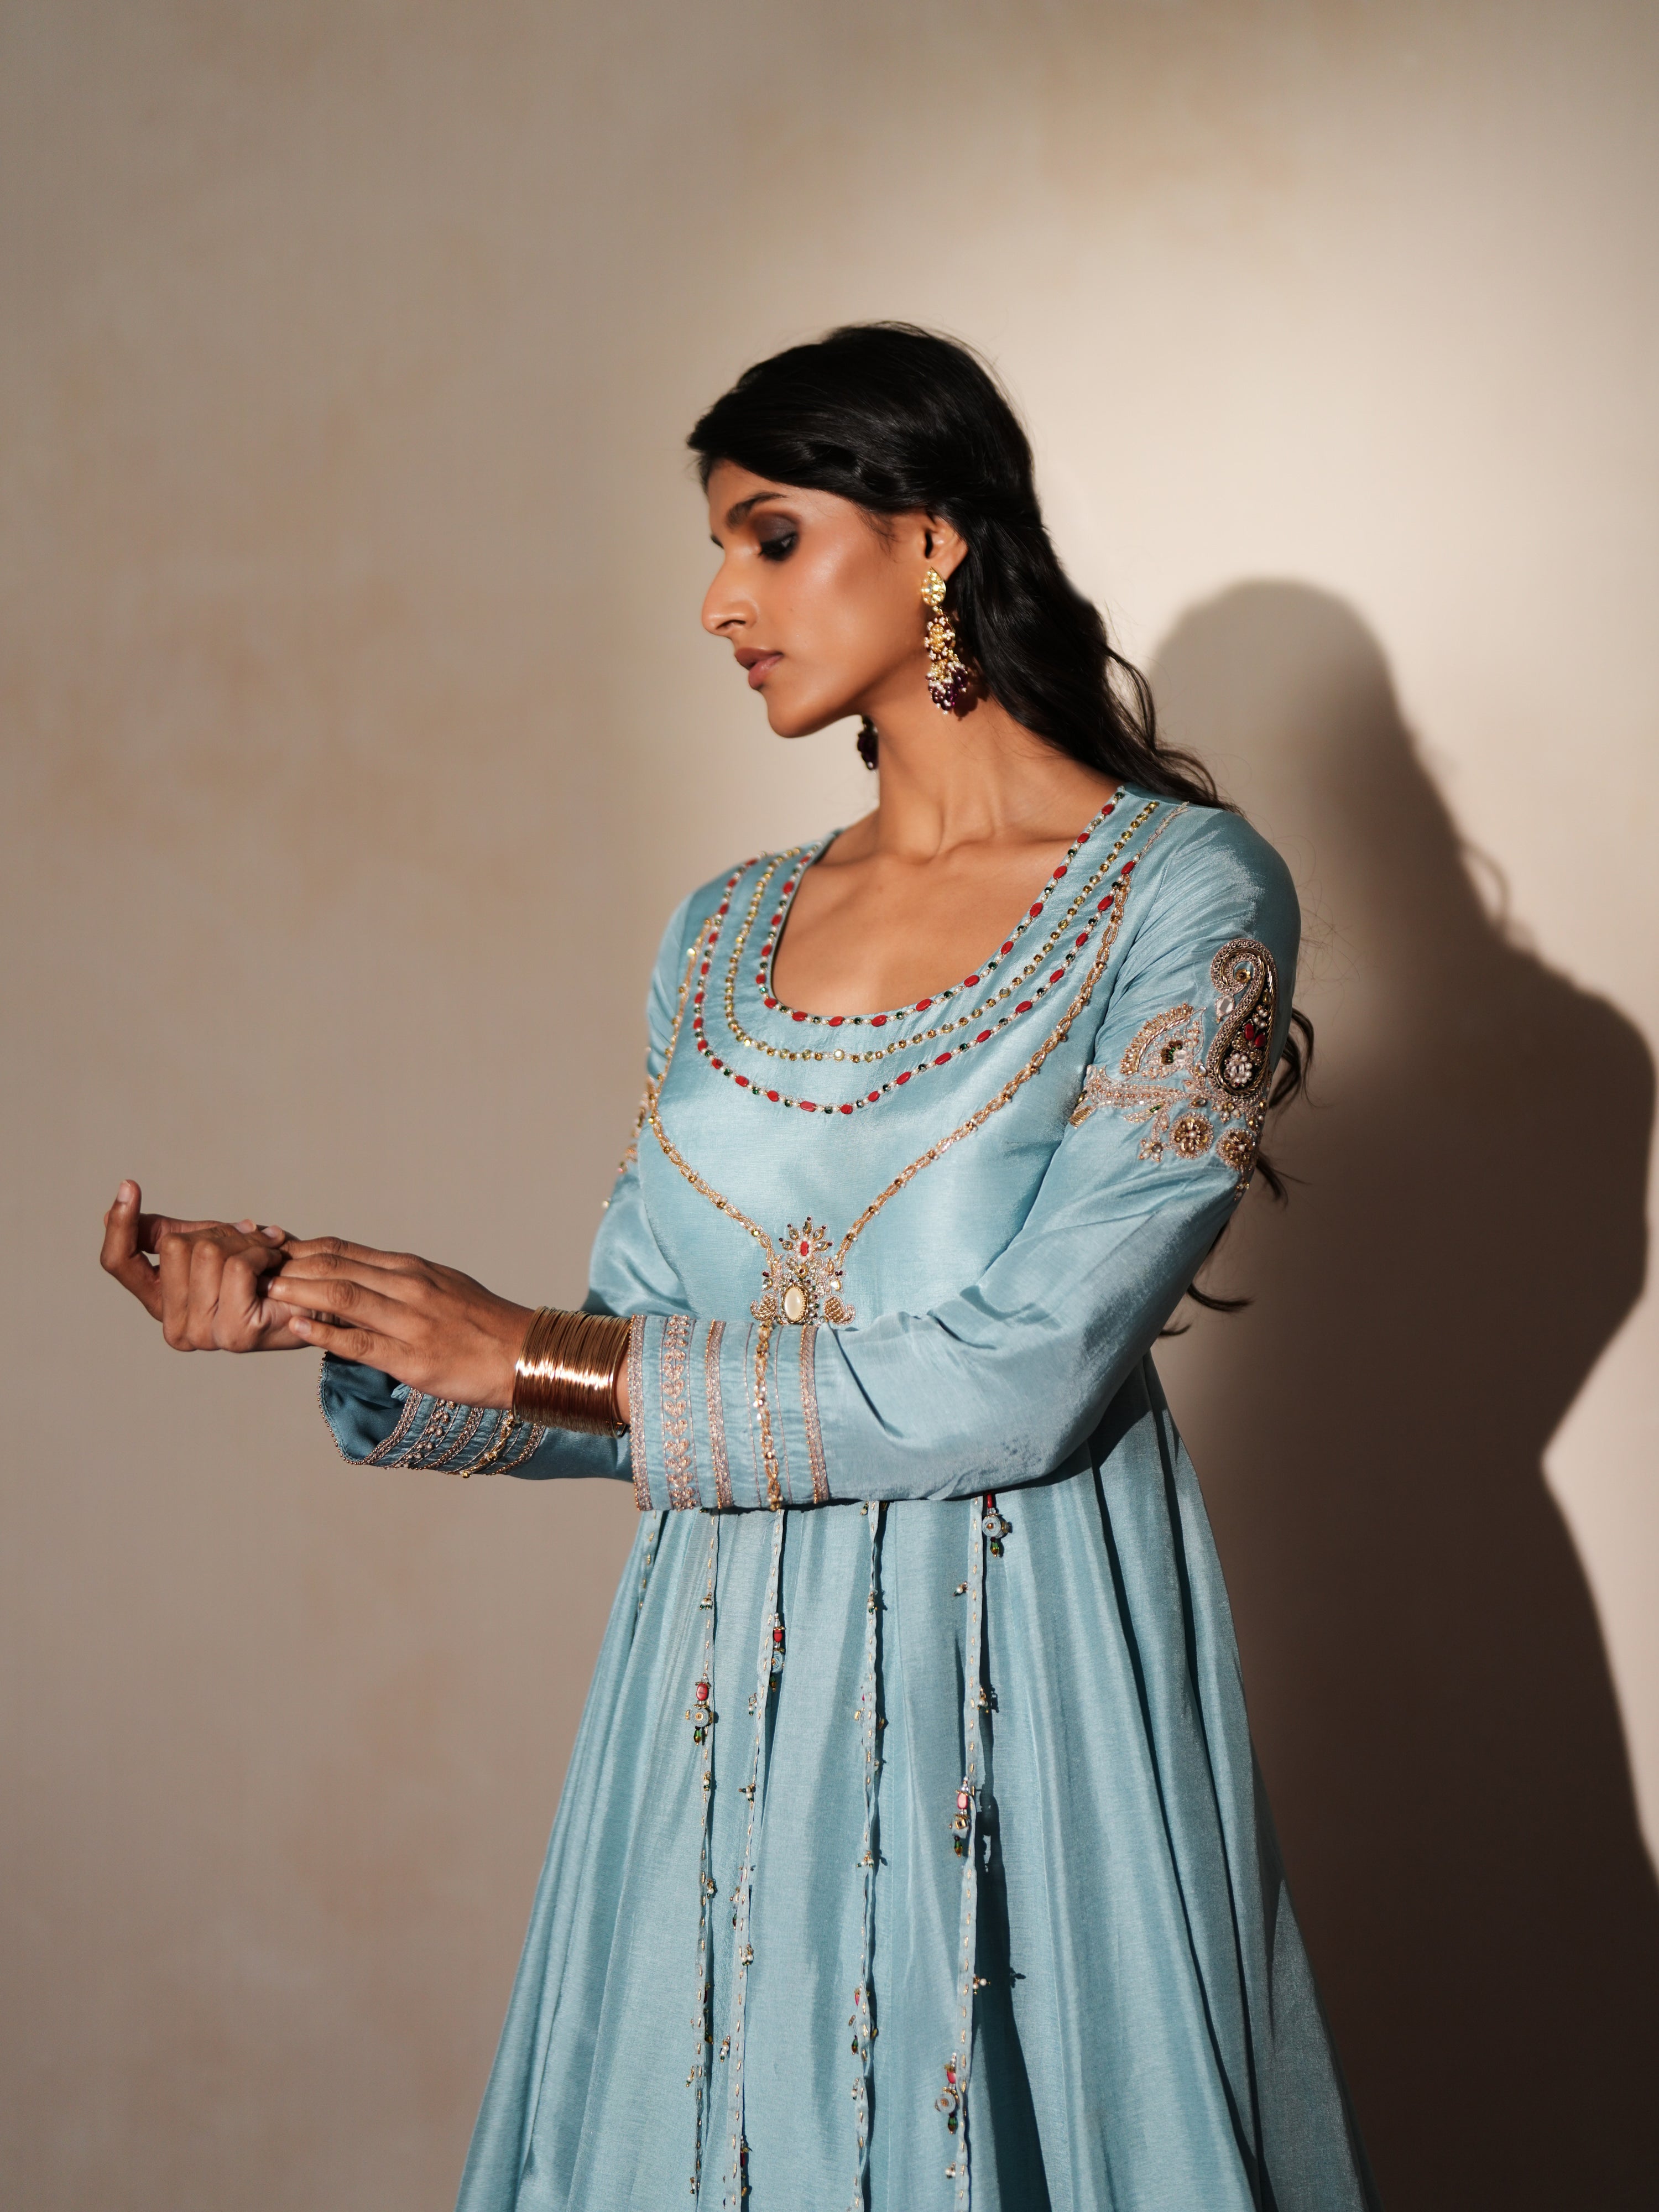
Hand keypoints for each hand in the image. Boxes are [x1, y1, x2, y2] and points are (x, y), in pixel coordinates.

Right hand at [100, 1179, 309, 1350]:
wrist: (318, 1299)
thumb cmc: (264, 1271)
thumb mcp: (210, 1245)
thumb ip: (166, 1234)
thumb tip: (111, 1214)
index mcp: (161, 1305)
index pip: (119, 1262)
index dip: (121, 1224)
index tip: (129, 1185)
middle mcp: (175, 1328)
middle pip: (175, 1246)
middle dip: (217, 1232)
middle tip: (248, 1240)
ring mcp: (203, 1335)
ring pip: (207, 1253)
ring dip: (244, 1241)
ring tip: (265, 1252)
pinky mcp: (235, 1333)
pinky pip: (237, 1266)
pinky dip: (261, 1252)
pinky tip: (274, 1263)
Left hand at [265, 1238, 533, 1407]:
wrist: (524, 1354)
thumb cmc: (481, 1323)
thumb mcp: (440, 1285)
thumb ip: (398, 1281)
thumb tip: (356, 1277)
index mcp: (411, 1268)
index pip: (342, 1251)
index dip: (300, 1250)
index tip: (269, 1253)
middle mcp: (408, 1286)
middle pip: (335, 1267)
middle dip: (290, 1267)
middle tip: (254, 1270)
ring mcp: (410, 1322)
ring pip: (343, 1297)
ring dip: (299, 1292)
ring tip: (267, 1292)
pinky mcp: (412, 1359)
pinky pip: (359, 1342)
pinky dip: (324, 1332)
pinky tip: (298, 1327)